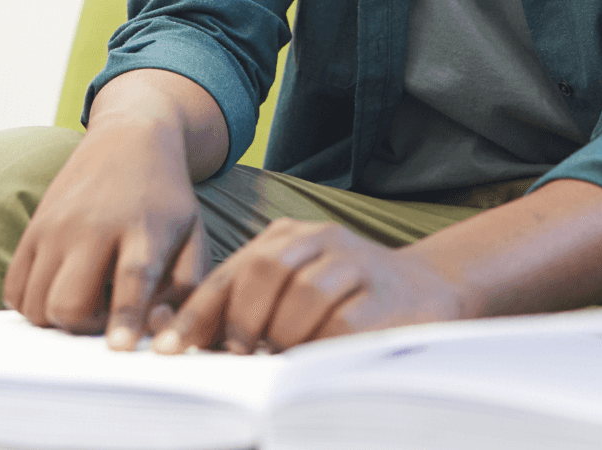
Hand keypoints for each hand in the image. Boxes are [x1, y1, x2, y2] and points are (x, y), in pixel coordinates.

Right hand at [3, 125, 209, 347]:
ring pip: (35, 302)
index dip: (125, 319)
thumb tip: (159, 330)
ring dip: (56, 319)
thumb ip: (186, 288)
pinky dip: (30, 304)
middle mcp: (92, 227)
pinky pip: (14, 288)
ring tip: (84, 301)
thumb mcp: (194, 235)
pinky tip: (58, 291)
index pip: (131, 279)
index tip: (120, 348)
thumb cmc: (165, 199)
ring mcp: (56, 226)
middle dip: (84, 327)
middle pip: (68, 302)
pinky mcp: (33, 228)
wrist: (128, 140)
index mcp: (142, 229)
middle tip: (104, 316)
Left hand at [152, 218, 470, 354]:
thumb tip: (185, 339)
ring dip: (284, 335)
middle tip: (239, 354)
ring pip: (303, 294)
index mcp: (290, 238)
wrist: (431, 290)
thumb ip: (247, 305)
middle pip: (265, 269)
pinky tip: (317, 356)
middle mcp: (322, 240)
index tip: (170, 346)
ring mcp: (357, 262)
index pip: (233, 270)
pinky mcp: (384, 295)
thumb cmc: (349, 299)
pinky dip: (320, 345)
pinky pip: (341, 322)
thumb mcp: (294, 292)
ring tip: (285, 356)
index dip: (198, 310)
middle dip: (242, 319)